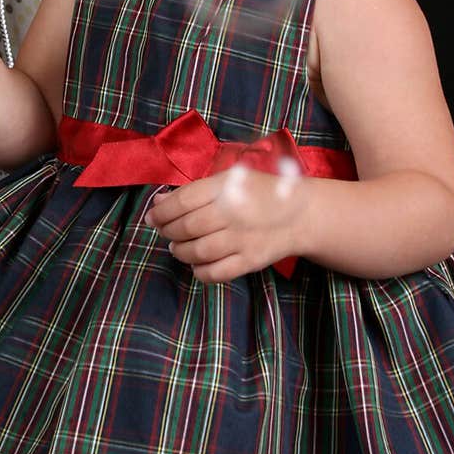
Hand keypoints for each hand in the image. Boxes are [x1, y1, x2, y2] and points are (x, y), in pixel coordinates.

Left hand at [143, 163, 305, 283]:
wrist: (301, 214)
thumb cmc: (259, 193)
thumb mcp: (230, 180)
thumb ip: (194, 191)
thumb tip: (158, 201)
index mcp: (227, 187)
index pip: (182, 201)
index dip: (161, 211)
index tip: (152, 217)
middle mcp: (234, 213)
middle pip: (187, 227)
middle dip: (168, 231)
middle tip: (165, 232)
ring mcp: (243, 239)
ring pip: (198, 251)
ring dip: (180, 251)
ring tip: (178, 247)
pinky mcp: (251, 261)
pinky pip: (216, 273)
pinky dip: (200, 271)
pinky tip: (196, 263)